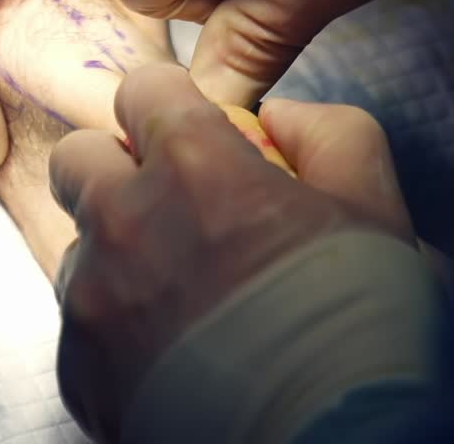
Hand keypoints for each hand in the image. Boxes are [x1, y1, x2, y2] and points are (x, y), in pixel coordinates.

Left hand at [49, 64, 417, 442]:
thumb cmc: (364, 333)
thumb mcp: (375, 209)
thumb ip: (327, 132)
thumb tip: (279, 117)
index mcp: (192, 163)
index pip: (142, 87)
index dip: (170, 109)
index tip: (192, 139)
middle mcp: (125, 218)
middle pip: (79, 156)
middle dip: (116, 169)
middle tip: (167, 209)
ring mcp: (93, 295)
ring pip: (80, 244)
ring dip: (118, 254)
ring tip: (181, 299)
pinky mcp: (78, 366)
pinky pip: (80, 323)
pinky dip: (116, 330)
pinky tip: (173, 356)